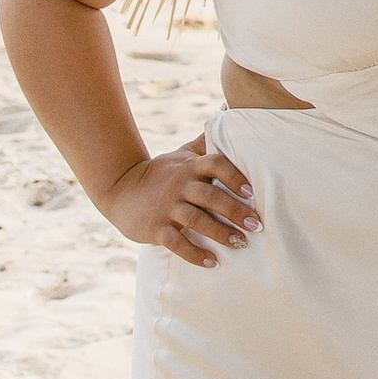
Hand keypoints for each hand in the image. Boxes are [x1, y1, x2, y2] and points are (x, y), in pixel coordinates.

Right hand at [100, 139, 258, 268]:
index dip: (235, 176)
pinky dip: (195, 254)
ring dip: (220, 233)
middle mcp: (180, 185)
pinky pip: (177, 243)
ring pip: (197, 221)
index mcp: (189, 166)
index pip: (216, 164)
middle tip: (257, 224)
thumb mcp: (180, 154)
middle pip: (211, 196)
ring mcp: (167, 208)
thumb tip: (229, 115)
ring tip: (240, 243)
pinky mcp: (155, 228)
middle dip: (235, 211)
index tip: (252, 191)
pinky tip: (213, 262)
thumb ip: (204, 143)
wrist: (120, 189)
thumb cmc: (160, 172)